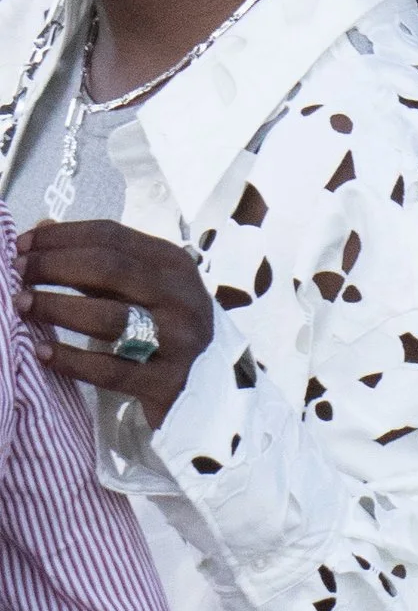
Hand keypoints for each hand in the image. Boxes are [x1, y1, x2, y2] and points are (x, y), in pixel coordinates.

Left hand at [18, 219, 214, 432]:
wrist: (205, 382)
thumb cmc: (163, 324)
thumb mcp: (142, 284)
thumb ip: (97, 258)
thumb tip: (42, 227)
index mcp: (174, 264)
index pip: (111, 236)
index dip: (61, 237)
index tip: (23, 245)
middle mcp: (182, 297)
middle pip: (109, 269)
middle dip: (54, 266)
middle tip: (19, 272)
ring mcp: (179, 341)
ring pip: (108, 318)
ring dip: (57, 308)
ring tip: (23, 305)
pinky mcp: (167, 383)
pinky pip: (109, 370)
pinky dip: (70, 360)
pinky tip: (42, 352)